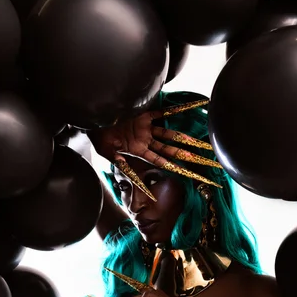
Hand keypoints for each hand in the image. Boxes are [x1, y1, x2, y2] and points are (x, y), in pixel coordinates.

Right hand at [88, 108, 210, 168]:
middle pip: (170, 150)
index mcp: (139, 151)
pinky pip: (162, 112)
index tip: (190, 174)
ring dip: (184, 138)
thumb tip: (142, 188)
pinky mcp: (143, 114)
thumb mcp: (109, 153)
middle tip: (204, 161)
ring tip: (202, 143)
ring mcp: (145, 128)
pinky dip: (175, 110)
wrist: (92, 114)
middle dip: (186, 156)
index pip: (162, 161)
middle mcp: (145, 141)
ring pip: (169, 134)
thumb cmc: (97, 134)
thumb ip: (126, 168)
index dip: (175, 168)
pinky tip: (189, 108)